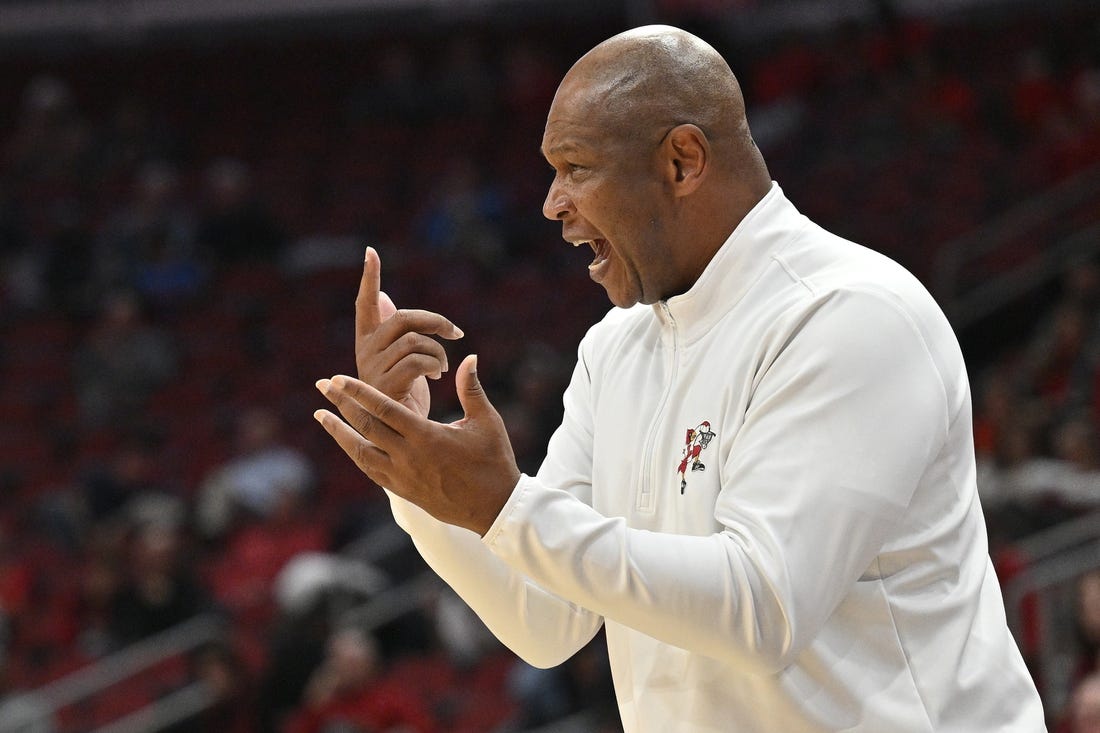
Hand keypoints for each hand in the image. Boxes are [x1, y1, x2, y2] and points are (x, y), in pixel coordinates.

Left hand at [314, 354, 520, 535]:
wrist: (494, 507)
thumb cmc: (493, 460)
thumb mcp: (486, 422)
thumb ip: (471, 389)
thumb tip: (469, 357)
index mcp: (426, 436)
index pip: (384, 409)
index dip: (359, 392)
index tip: (339, 378)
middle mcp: (408, 456)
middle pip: (365, 426)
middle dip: (341, 404)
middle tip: (322, 385)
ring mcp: (402, 476)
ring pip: (360, 451)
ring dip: (339, 431)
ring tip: (322, 415)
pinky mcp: (402, 490)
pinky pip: (370, 469)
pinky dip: (355, 453)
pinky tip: (346, 441)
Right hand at [355, 247, 463, 418]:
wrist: (409, 441)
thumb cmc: (407, 398)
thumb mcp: (401, 361)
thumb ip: (394, 332)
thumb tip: (384, 298)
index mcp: (368, 344)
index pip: (366, 304)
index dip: (370, 278)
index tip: (372, 252)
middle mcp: (365, 353)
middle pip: (402, 318)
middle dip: (434, 321)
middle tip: (454, 333)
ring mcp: (372, 371)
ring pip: (414, 340)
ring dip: (438, 351)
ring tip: (443, 367)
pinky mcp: (385, 387)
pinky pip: (417, 360)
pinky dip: (435, 363)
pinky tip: (438, 376)